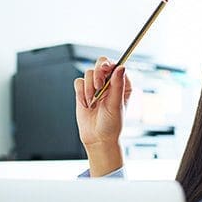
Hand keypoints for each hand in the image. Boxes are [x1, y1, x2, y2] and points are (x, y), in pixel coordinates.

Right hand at [74, 57, 132, 175]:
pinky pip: (79, 82)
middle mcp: (110, 83)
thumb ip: (117, 85)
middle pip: (101, 64)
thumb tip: (121, 67)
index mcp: (123, 85)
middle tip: (98, 86)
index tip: (105, 69)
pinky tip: (87, 104)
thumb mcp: (116, 105)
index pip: (117, 65)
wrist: (97, 138)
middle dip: (98, 74)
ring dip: (89, 88)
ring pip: (89, 73)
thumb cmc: (111, 125)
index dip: (110, 64)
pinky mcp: (84, 91)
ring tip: (93, 102)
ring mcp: (96, 86)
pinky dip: (81, 93)